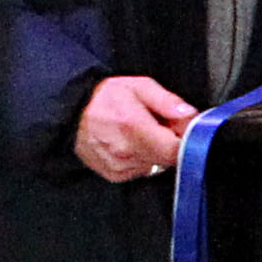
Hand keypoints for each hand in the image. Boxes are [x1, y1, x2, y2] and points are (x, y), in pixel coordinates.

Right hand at [73, 73, 197, 182]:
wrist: (72, 112)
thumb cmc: (105, 97)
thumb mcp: (139, 86)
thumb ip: (167, 101)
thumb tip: (189, 115)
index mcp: (132, 126)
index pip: (174, 149)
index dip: (186, 140)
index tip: (183, 129)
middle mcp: (125, 151)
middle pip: (167, 158)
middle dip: (170, 142)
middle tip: (159, 125)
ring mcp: (119, 166)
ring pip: (156, 165)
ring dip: (156, 151)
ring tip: (141, 132)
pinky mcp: (115, 175)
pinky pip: (141, 170)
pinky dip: (143, 158)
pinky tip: (131, 143)